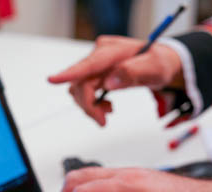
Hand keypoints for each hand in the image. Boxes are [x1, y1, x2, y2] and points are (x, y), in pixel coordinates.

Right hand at [48, 36, 182, 125]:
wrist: (160, 63)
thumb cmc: (159, 63)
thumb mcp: (155, 68)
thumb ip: (133, 72)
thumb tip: (110, 82)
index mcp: (112, 51)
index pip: (88, 65)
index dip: (69, 74)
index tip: (52, 80)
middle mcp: (99, 54)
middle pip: (80, 82)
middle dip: (88, 105)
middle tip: (102, 121)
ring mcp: (96, 63)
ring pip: (79, 89)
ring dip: (89, 106)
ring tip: (108, 112)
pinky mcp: (95, 72)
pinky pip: (84, 91)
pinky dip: (92, 103)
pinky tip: (107, 106)